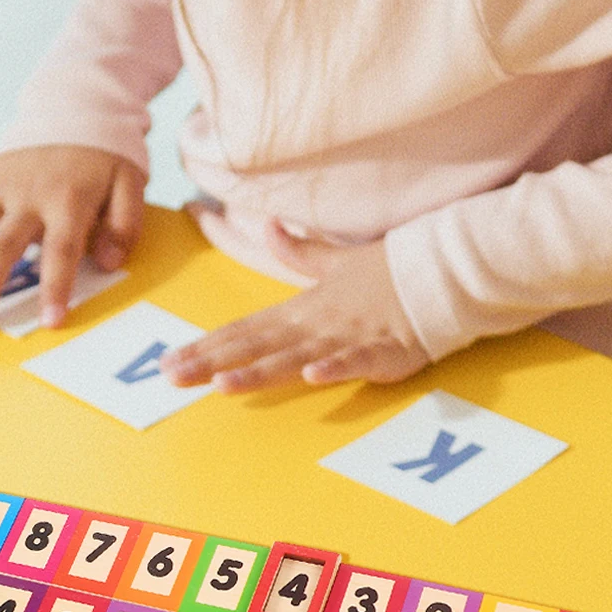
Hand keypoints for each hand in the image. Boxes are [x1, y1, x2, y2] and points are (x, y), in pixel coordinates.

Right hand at [0, 145, 142, 328]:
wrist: (75, 106)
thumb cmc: (104, 155)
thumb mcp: (131, 182)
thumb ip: (124, 224)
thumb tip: (106, 262)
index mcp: (68, 199)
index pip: (61, 250)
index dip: (55, 287)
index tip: (48, 321)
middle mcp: (28, 195)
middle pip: (1, 244)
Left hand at [161, 225, 429, 391]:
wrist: (441, 270)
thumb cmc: (389, 272)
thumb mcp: (337, 261)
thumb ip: (300, 252)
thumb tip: (268, 226)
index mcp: (301, 309)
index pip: (243, 330)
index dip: (205, 345)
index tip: (169, 361)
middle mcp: (315, 324)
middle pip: (255, 346)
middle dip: (212, 362)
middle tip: (172, 378)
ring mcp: (347, 338)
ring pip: (295, 357)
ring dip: (260, 371)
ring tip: (223, 385)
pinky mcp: (383, 351)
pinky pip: (357, 360)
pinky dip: (336, 368)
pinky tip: (313, 377)